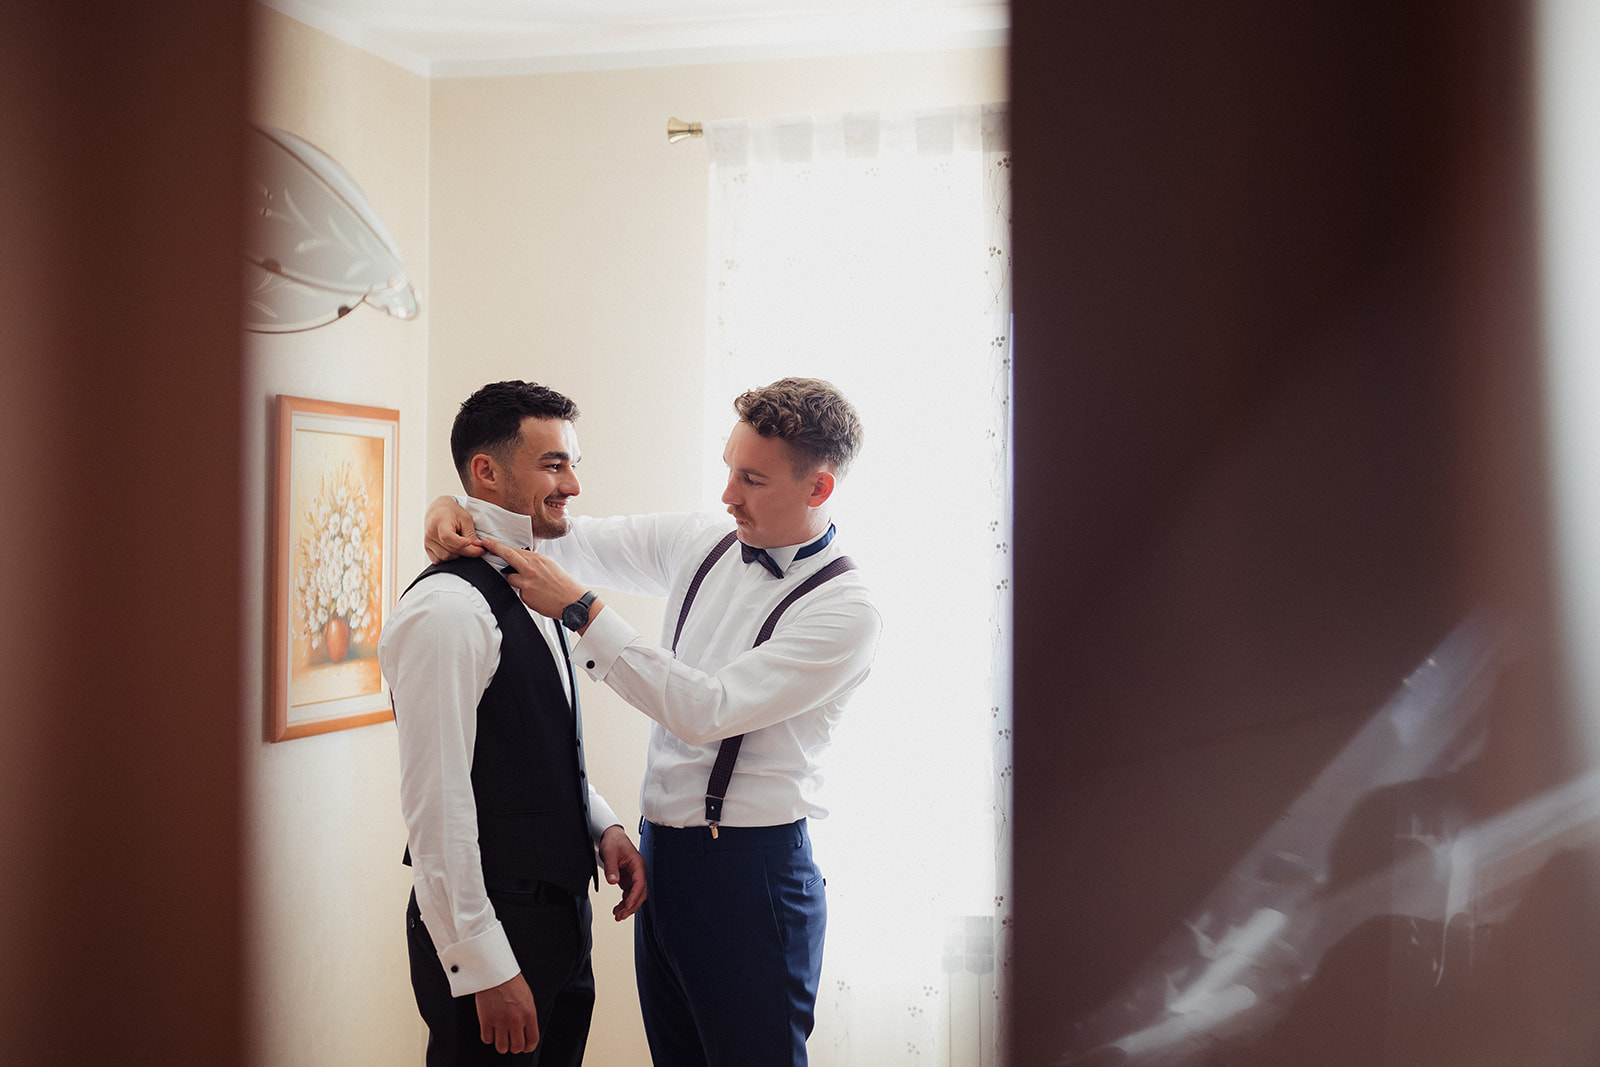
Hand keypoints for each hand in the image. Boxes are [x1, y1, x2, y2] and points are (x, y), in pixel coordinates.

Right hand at [424, 495, 485, 562]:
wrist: (439, 509)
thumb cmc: (453, 512)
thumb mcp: (466, 518)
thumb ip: (471, 534)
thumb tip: (478, 548)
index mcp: (440, 522)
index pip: (448, 538)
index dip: (464, 544)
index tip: (476, 544)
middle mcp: (431, 533)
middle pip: (450, 551)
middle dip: (466, 551)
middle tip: (477, 547)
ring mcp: (427, 542)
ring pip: (445, 558)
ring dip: (458, 555)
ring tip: (463, 545)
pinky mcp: (427, 548)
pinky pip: (438, 560)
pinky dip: (448, 558)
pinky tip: (454, 549)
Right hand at [474, 972, 539, 1053]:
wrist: (495, 972)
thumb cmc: (512, 982)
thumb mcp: (527, 998)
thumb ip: (528, 1016)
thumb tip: (526, 1031)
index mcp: (529, 1014)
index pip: (532, 1040)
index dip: (528, 1047)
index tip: (525, 1047)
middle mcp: (516, 1020)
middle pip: (516, 1047)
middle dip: (514, 1046)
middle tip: (511, 1041)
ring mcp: (500, 1021)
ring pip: (501, 1047)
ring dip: (501, 1043)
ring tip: (500, 1036)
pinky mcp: (486, 1020)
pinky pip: (487, 1039)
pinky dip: (488, 1036)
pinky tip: (490, 1029)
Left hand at [481, 537, 600, 624]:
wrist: (573, 601)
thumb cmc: (564, 584)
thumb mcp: (550, 566)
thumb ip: (534, 563)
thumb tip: (522, 562)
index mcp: (538, 559)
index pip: (514, 550)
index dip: (499, 545)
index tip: (489, 541)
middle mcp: (530, 568)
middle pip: (507, 555)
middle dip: (493, 548)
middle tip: (483, 544)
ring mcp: (526, 582)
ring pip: (510, 578)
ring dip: (516, 581)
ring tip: (533, 586)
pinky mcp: (525, 595)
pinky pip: (519, 593)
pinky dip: (525, 594)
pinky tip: (537, 595)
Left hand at [598, 824, 647, 920]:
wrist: (611, 836)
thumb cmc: (613, 841)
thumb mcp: (610, 853)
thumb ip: (611, 867)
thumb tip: (613, 881)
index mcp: (638, 864)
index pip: (640, 883)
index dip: (634, 896)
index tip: (627, 906)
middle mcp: (638, 871)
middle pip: (640, 893)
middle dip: (631, 906)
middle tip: (620, 916)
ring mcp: (633, 876)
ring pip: (635, 895)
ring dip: (628, 906)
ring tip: (617, 916)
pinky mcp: (628, 878)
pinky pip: (628, 893)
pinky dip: (624, 902)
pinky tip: (618, 909)